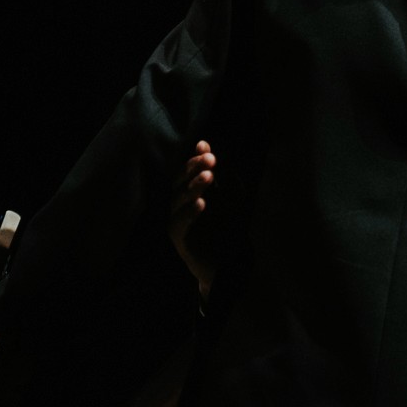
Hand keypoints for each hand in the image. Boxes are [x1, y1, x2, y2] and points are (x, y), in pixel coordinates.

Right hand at [169, 140, 219, 298]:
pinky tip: (202, 203)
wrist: (226, 262)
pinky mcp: (178, 239)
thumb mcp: (231, 193)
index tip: (207, 150)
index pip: (186, 171)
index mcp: (187, 191)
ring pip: (179, 201)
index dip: (195, 160)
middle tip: (210, 159)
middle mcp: (177, 204)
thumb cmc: (226, 224)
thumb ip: (222, 171)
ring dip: (194, 187)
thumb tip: (207, 144)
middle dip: (194, 169)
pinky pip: (180, 224)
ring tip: (209, 177)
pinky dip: (190, 213)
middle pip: (180, 182)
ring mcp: (175, 221)